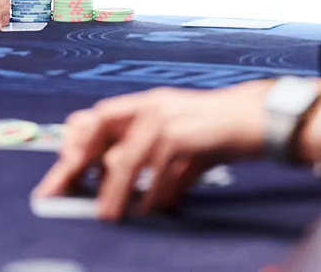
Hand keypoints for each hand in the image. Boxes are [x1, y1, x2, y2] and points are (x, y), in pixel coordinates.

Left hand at [34, 83, 268, 218]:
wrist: (259, 119)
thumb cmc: (219, 133)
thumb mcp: (181, 142)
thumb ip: (156, 164)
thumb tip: (138, 201)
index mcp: (146, 105)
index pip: (97, 117)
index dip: (77, 142)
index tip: (64, 171)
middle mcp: (151, 106)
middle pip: (98, 130)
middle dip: (77, 162)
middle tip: (60, 191)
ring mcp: (167, 119)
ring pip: (127, 160)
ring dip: (114, 192)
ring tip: (107, 216)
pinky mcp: (184, 137)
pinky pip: (158, 174)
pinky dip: (153, 197)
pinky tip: (151, 212)